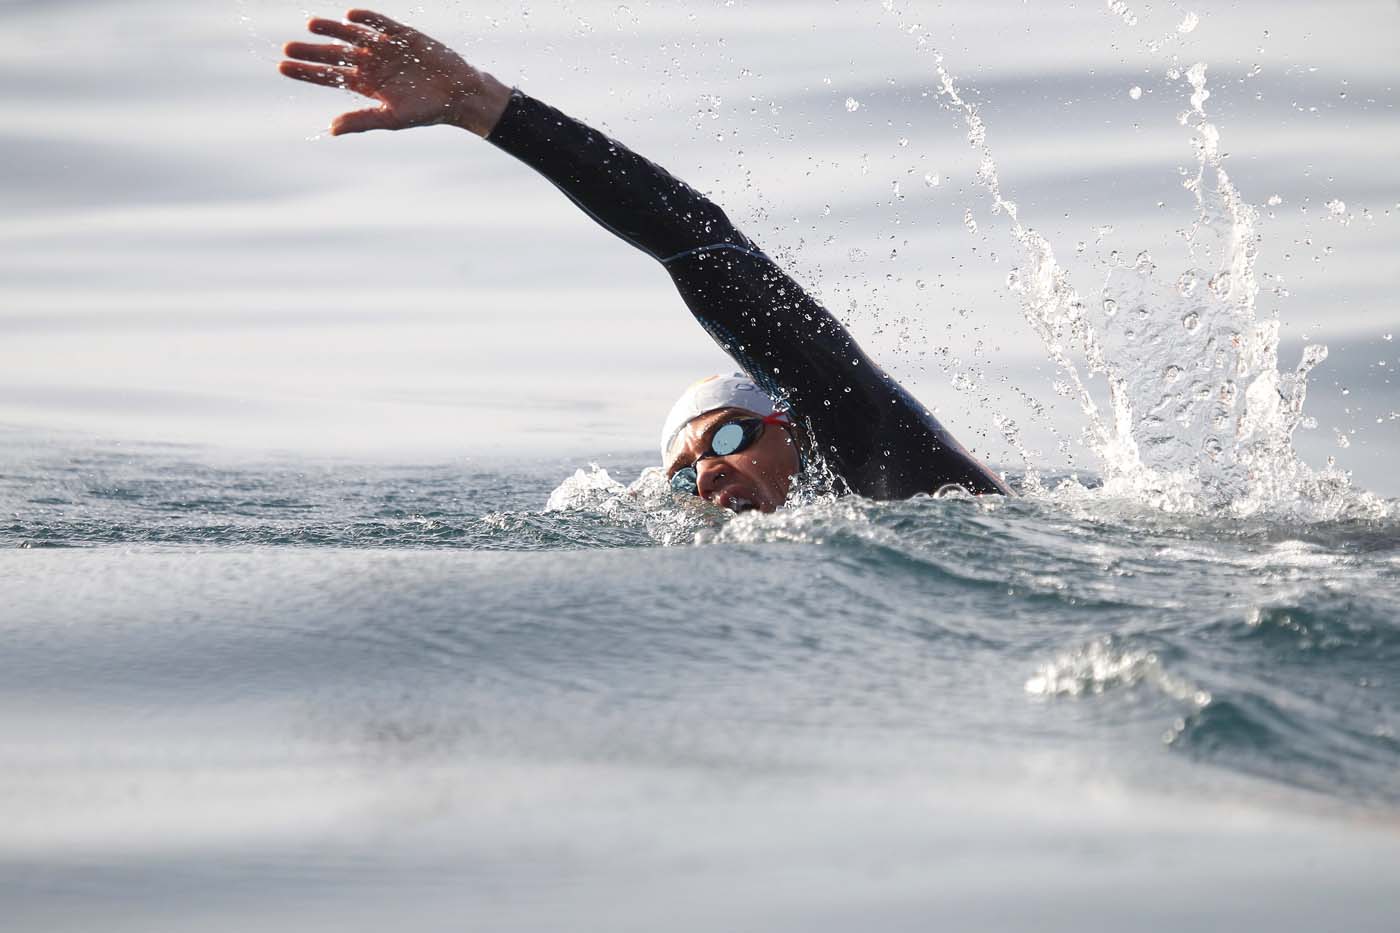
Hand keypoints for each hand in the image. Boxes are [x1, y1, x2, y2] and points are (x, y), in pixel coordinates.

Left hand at [279, 9, 510, 136]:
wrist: (459, 95)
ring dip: (332, 29)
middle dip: (311, 50)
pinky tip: (351, 17)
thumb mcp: (392, 119)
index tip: (282, 66)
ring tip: (311, 24)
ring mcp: (384, 48)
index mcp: (366, 85)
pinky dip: (367, 19)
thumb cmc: (427, 111)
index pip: (329, 76)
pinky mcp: (402, 34)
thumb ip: (362, 120)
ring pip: (352, 35)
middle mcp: (371, 64)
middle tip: (287, 47)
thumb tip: (332, 129)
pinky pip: (380, 23)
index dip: (306, 71)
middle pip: (334, 54)